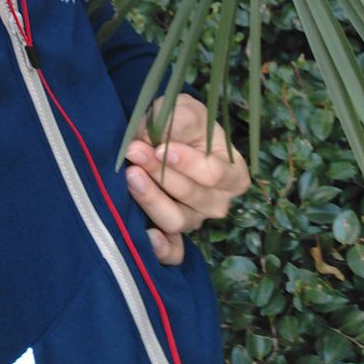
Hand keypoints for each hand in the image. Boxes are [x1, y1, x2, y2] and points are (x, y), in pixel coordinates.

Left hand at [125, 93, 249, 265]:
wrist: (163, 133)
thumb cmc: (182, 122)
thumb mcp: (185, 110)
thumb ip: (180, 121)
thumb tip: (164, 138)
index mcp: (233, 173)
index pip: (214, 174)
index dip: (187, 163)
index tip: (161, 147)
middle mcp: (218, 202)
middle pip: (193, 197)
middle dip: (161, 174)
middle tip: (135, 152)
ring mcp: (195, 220)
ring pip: (176, 220)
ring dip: (151, 198)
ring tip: (131, 176)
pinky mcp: (173, 233)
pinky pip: (172, 252)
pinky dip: (160, 249)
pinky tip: (146, 235)